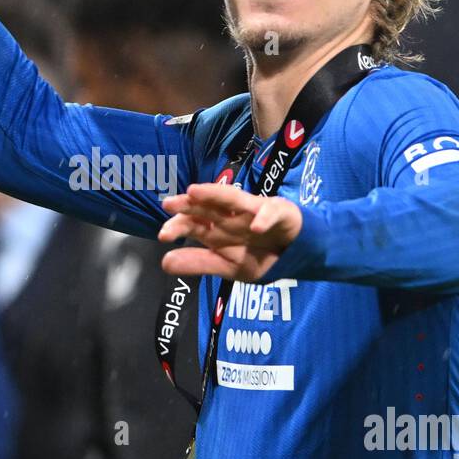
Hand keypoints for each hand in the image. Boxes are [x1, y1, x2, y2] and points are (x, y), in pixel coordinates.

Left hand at [158, 184, 302, 280]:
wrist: (295, 253)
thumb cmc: (259, 255)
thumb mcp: (228, 266)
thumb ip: (199, 263)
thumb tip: (164, 263)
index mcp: (217, 229)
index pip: (193, 223)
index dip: (178, 226)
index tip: (163, 235)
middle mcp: (231, 216)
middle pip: (207, 206)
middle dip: (188, 204)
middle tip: (169, 203)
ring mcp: (254, 210)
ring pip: (233, 199)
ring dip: (215, 194)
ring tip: (196, 192)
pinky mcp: (279, 211)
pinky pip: (270, 212)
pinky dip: (264, 218)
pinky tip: (256, 226)